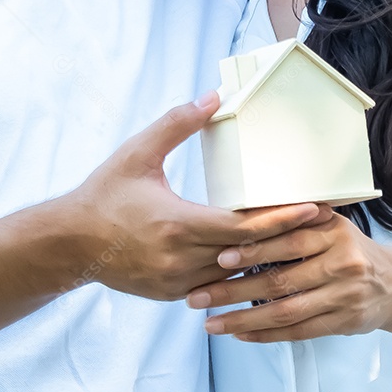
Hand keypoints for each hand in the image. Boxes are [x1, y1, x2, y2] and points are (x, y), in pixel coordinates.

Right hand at [67, 91, 325, 301]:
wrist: (68, 244)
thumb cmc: (103, 195)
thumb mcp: (137, 153)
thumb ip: (176, 124)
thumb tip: (213, 97)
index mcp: (177, 224)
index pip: (243, 227)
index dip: (281, 219)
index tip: (314, 208)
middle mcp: (180, 259)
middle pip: (248, 255)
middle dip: (286, 241)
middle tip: (323, 227)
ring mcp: (176, 283)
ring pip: (235, 277)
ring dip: (266, 264)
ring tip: (303, 249)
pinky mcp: (170, 294)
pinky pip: (214, 287)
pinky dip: (237, 275)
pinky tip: (261, 266)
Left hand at [186, 213, 391, 341]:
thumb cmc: (347, 249)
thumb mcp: (329, 226)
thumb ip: (294, 222)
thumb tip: (239, 215)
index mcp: (333, 232)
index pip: (288, 242)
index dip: (253, 250)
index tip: (219, 257)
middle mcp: (342, 263)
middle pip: (279, 281)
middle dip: (233, 290)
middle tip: (198, 296)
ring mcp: (344, 296)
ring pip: (286, 312)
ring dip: (243, 319)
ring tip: (210, 324)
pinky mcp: (344, 323)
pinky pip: (298, 332)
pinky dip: (266, 334)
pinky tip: (240, 334)